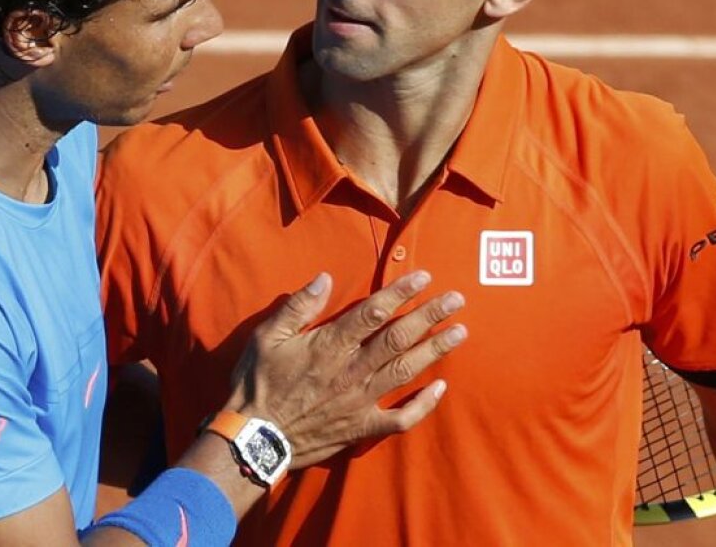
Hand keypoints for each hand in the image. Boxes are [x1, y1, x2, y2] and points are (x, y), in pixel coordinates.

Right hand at [225, 271, 464, 467]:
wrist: (254, 437)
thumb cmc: (257, 383)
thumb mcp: (266, 337)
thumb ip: (298, 307)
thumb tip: (325, 278)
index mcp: (329, 346)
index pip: (372, 313)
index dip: (400, 293)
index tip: (423, 277)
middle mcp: (351, 370)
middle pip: (398, 338)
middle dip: (430, 316)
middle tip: (457, 300)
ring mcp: (360, 401)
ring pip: (405, 372)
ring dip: (435, 351)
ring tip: (460, 333)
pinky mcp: (361, 428)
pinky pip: (400, 419)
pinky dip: (424, 405)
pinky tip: (441, 388)